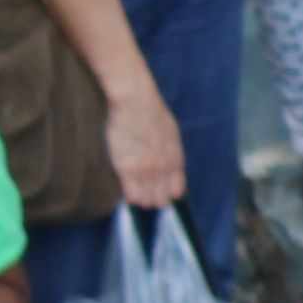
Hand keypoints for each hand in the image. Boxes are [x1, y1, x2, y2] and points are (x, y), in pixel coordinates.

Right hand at [105, 86, 188, 212]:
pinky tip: (126, 189)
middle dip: (153, 198)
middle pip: (161, 200)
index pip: (176, 191)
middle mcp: (163, 169)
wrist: (136, 102)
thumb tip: (168, 167)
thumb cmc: (151, 114)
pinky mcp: (126, 169)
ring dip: (140, 199)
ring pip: (145, 201)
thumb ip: (171, 153)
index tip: (159, 191)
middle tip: (144, 191)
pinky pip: (131, 195)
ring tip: (134, 189)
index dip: (167, 193)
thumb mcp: (171, 135)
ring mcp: (146, 170)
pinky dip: (129, 197)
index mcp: (176, 160)